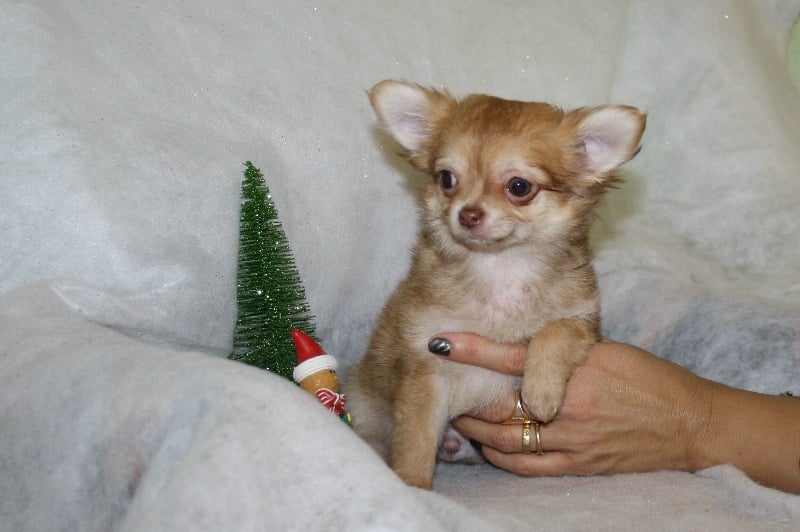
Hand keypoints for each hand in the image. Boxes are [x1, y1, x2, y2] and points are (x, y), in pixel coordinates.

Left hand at [434, 334, 711, 476]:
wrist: (689, 423)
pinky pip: (527, 466)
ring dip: (476, 431)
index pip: (512, 357)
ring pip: (506, 439)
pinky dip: (501, 457)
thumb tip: (517, 345)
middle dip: (467, 400)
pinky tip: (487, 447)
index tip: (441, 342)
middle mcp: (570, 405)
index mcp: (577, 368)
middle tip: (444, 388)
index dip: (473, 350)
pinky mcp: (578, 465)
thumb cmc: (648, 378)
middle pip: (500, 406)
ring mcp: (573, 440)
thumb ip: (560, 350)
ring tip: (460, 418)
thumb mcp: (605, 350)